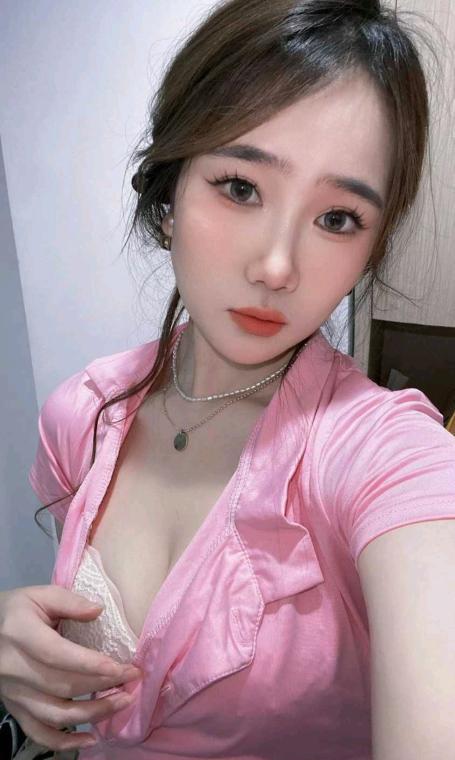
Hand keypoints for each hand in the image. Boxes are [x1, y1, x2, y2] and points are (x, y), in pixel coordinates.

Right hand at [0, 585, 142, 751]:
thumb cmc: (17, 610)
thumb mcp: (40, 595)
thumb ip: (69, 601)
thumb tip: (99, 611)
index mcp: (20, 634)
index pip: (57, 654)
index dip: (90, 664)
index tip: (121, 668)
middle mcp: (13, 668)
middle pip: (62, 686)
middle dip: (102, 686)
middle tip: (131, 680)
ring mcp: (13, 693)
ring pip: (55, 713)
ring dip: (92, 713)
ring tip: (121, 702)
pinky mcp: (14, 708)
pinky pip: (38, 732)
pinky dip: (64, 742)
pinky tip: (90, 739)